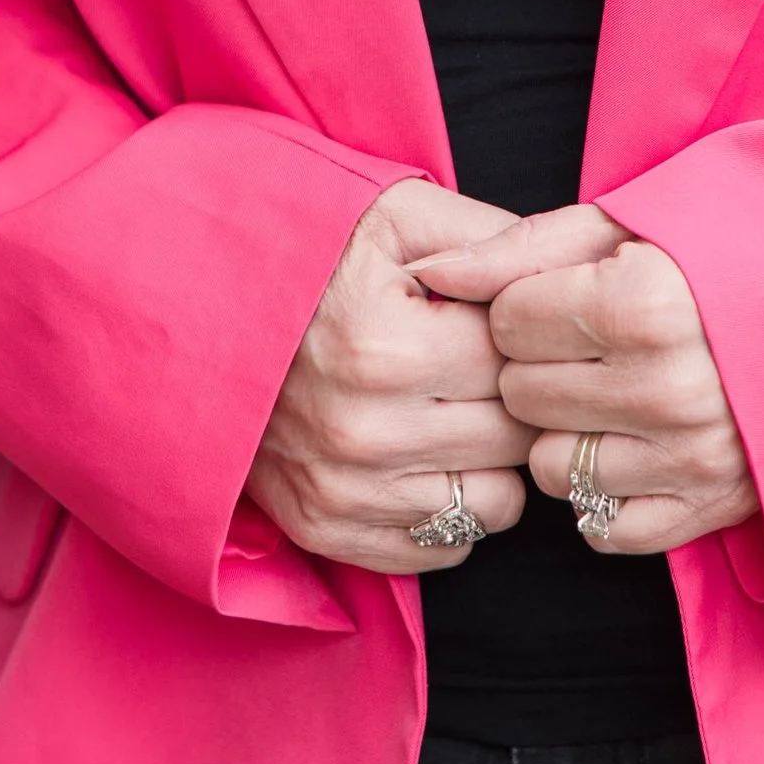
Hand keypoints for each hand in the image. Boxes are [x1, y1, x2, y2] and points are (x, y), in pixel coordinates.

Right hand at [246, 180, 534, 573]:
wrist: (197, 310)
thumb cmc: (308, 252)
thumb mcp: (392, 213)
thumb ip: (486, 235)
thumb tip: (567, 262)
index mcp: (387, 347)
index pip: (518, 364)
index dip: (524, 338)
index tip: (505, 320)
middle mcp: (365, 431)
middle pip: (514, 437)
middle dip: (516, 397)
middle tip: (488, 364)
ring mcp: (344, 491)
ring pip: (494, 504)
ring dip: (493, 460)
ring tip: (462, 410)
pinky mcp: (326, 529)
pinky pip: (443, 550)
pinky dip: (452, 505)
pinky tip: (430, 453)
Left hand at [410, 205, 758, 556]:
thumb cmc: (721, 260)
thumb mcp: (627, 225)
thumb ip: (521, 247)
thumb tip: (431, 271)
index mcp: (645, 304)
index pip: (508, 322)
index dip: (527, 305)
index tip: (566, 298)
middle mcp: (667, 388)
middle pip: (520, 395)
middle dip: (540, 367)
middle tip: (589, 345)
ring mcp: (688, 460)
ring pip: (548, 468)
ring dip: (565, 434)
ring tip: (612, 395)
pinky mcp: (706, 511)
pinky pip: (600, 527)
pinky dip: (602, 493)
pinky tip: (632, 446)